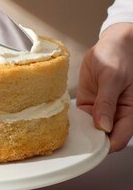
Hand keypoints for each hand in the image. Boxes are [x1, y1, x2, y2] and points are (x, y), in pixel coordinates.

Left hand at [77, 23, 132, 151]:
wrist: (111, 43)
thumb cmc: (119, 56)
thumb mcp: (113, 78)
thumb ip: (107, 102)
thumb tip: (104, 126)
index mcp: (129, 111)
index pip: (120, 138)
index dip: (106, 145)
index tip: (89, 146)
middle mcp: (115, 114)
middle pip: (103, 138)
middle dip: (90, 141)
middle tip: (73, 141)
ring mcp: (101, 110)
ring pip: (90, 130)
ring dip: (80, 132)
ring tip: (65, 132)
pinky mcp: (89, 104)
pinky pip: (81, 118)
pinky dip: (73, 121)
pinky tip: (63, 120)